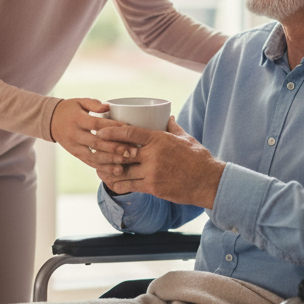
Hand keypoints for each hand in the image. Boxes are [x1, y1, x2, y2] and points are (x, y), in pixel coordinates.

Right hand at [49, 98, 137, 171]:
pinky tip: (116, 171)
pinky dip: (103, 168)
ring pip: (93, 156)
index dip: (113, 127)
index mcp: (77, 119)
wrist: (50, 121)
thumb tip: (108, 107)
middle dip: (115, 148)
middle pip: (97, 143)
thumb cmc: (70, 109)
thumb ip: (94, 103)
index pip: (97, 124)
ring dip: (110, 161)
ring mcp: (74, 147)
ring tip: (125, 163)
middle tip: (132, 151)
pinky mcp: (75, 154)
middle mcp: (75, 134)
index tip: (128, 129)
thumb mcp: (80, 101)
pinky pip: (90, 163)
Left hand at [93, 117, 224, 208]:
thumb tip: (167, 117)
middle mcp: (153, 155)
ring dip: (108, 169)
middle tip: (94, 148)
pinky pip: (129, 185)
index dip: (112, 131)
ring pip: (123, 171)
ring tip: (97, 167)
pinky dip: (118, 184)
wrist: (208, 181)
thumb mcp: (185, 138)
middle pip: (122, 152)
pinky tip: (110, 182)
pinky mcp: (153, 187)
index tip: (100, 130)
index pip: (130, 132)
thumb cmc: (197, 158)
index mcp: (160, 139)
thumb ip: (172, 128)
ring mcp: (152, 172)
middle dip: (106, 151)